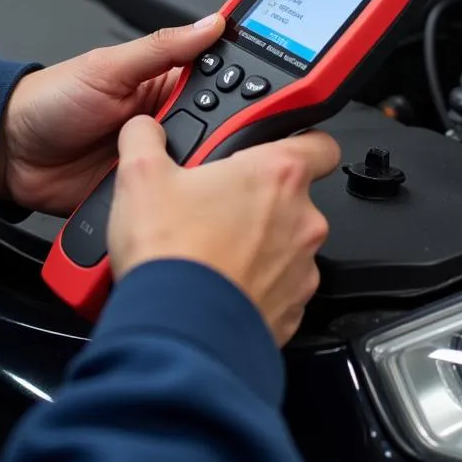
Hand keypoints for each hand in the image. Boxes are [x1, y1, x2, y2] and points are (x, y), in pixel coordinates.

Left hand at [0, 14, 224, 214]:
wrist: (8, 154)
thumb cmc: (49, 102)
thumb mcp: (108, 66)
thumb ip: (162, 48)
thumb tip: (212, 23)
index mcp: (163, 83)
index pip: (217, 78)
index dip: (243, 82)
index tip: (270, 85)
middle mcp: (166, 120)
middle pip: (218, 127)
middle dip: (225, 131)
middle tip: (218, 133)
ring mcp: (155, 157)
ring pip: (201, 165)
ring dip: (200, 166)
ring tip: (195, 163)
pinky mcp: (143, 190)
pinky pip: (171, 196)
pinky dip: (176, 198)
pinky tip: (183, 197)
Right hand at [108, 116, 340, 346]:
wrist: (177, 332)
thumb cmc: (172, 254)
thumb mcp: (140, 175)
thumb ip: (146, 137)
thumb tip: (144, 130)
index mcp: (277, 175)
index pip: (321, 144)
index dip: (301, 141)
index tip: (280, 147)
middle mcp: (302, 220)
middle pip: (294, 198)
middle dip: (259, 200)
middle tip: (216, 207)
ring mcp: (301, 269)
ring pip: (286, 246)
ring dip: (258, 246)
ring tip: (211, 252)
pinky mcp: (292, 310)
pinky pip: (278, 289)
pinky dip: (254, 286)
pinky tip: (218, 285)